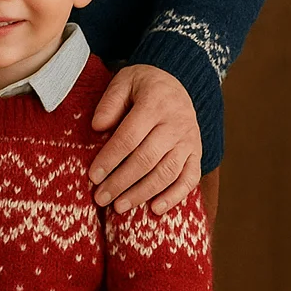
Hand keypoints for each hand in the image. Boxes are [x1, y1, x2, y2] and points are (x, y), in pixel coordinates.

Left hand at [90, 64, 202, 213]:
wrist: (177, 82)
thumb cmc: (143, 85)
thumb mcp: (124, 81)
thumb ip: (110, 102)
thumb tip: (97, 127)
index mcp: (155, 103)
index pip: (129, 136)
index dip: (110, 158)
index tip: (93, 176)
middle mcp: (176, 123)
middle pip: (147, 159)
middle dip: (121, 181)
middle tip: (101, 198)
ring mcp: (189, 140)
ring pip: (167, 173)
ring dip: (142, 193)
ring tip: (120, 206)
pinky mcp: (197, 153)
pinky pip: (190, 179)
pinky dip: (174, 196)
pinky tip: (155, 209)